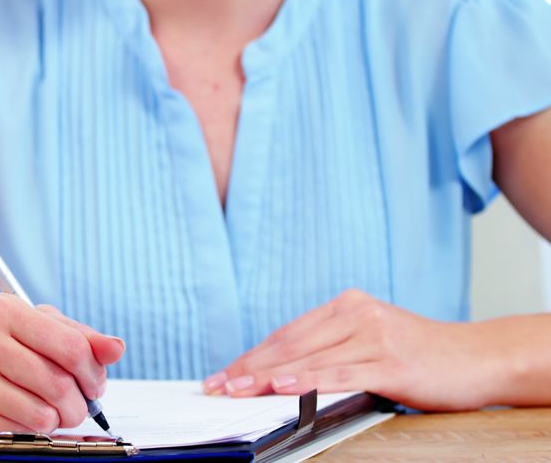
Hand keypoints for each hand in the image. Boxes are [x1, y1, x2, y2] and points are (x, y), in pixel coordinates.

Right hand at [0, 294, 124, 434]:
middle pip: (59, 385)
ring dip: (55, 421)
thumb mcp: (30, 326)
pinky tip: (19, 419)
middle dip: (79, 403)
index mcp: (3, 310)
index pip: (71, 347)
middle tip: (75, 405)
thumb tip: (116, 348)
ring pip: (42, 415)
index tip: (94, 383)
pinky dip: (29, 434)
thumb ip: (78, 335)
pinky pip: (17, 435)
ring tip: (46, 412)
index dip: (94, 372)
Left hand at [202, 289, 499, 410]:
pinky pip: (341, 373)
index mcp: (346, 306)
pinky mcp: (392, 363)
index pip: (286, 334)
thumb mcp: (370, 341)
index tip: (223, 374)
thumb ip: (331, 349)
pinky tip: (284, 387)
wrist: (479, 356)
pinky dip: (308, 381)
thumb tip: (280, 374)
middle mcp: (357, 314)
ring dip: (266, 378)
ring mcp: (374, 337)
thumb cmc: (422, 354)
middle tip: (217, 385)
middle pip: (289, 344)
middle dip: (248, 367)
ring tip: (237, 389)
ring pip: (308, 359)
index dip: (250, 355)